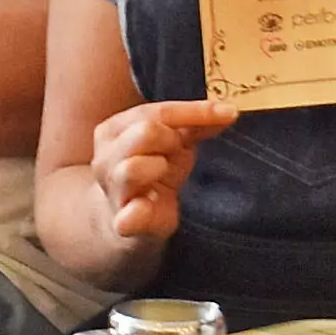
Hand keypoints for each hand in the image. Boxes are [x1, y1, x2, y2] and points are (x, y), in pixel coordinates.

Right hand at [81, 96, 234, 258]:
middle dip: (171, 139)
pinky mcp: (122, 223)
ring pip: (132, 168)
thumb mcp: (171, 144)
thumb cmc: (151, 173)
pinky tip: (143, 208)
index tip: (229, 112)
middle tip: (178, 151)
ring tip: (163, 172)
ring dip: (157, 167)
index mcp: (114, 130)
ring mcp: (112, 191)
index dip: (194, 111)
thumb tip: (228, 111)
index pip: (157, 112)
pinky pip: (127, 217)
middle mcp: (106, 158)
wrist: (126, 219)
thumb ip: (194, 125)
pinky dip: (136, 213)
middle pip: (145, 133)